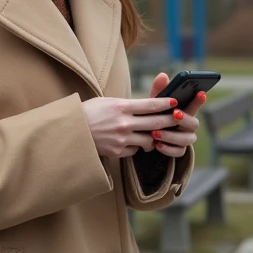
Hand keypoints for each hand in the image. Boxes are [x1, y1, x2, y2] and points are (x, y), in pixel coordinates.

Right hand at [81, 94, 196, 159]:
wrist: (71, 132)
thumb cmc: (89, 113)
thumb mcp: (107, 102)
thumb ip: (127, 105)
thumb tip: (147, 106)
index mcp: (120, 107)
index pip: (150, 105)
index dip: (165, 103)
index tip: (175, 101)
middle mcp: (123, 123)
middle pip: (155, 122)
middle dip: (171, 120)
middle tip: (180, 118)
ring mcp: (121, 139)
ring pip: (149, 140)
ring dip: (155, 137)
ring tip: (156, 133)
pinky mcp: (117, 151)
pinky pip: (135, 150)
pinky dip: (137, 146)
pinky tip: (133, 141)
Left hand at [143, 73, 206, 158]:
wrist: (145, 136)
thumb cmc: (154, 115)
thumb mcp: (154, 102)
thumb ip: (159, 90)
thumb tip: (162, 75)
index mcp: (185, 111)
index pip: (195, 105)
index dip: (199, 100)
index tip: (201, 93)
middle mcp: (188, 126)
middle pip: (194, 123)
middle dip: (184, 119)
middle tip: (174, 114)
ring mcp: (184, 139)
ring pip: (186, 140)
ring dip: (171, 136)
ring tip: (156, 132)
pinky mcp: (178, 151)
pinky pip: (178, 152)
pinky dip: (168, 148)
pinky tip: (157, 144)